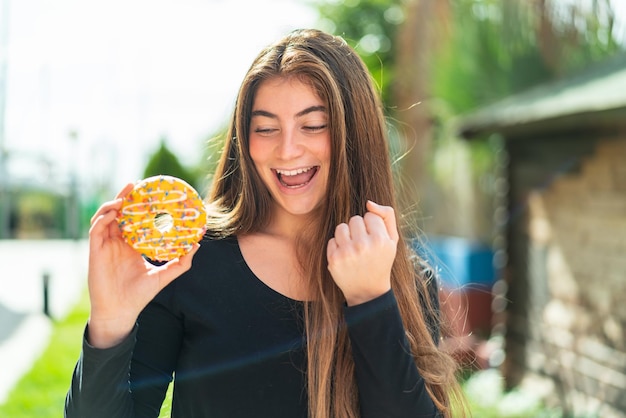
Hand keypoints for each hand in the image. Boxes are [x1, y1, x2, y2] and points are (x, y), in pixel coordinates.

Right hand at [86, 183, 199, 347]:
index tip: (150, 192)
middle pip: (118, 214)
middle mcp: (116, 243)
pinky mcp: (95, 252)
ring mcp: (104, 246)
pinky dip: (104, 218)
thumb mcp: (164, 275)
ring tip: (125, 194)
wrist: (121, 311)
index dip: (138, 206)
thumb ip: (181, 262)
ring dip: (113, 203)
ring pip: (104, 217)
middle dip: (125, 197)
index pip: (133, 220)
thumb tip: (197, 245)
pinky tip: (115, 211)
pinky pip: (96, 230)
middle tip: (136, 184)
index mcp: (130, 245)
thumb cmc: (140, 295)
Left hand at [327, 200, 398, 305]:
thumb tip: (369, 203)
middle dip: (359, 229)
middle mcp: (363, 245)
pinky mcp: (334, 259)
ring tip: (354, 249)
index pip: (370, 215)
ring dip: (347, 235)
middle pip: (355, 219)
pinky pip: (332, 240)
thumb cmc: (381, 261)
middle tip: (364, 245)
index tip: (374, 240)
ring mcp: (347, 252)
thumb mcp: (392, 241)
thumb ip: (387, 216)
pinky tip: (346, 257)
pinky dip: (338, 246)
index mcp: (381, 240)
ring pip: (342, 227)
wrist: (368, 291)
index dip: (372, 227)